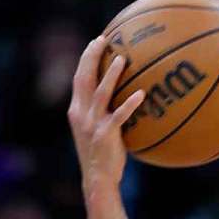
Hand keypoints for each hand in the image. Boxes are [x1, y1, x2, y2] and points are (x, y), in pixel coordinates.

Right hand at [67, 36, 144, 201]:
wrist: (98, 178)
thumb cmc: (102, 155)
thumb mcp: (96, 130)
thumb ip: (103, 112)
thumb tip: (124, 94)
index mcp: (77, 111)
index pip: (79, 78)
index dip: (86, 58)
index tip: (96, 42)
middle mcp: (81, 114)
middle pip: (84, 78)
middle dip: (92, 57)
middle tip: (103, 40)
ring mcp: (92, 124)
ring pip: (100, 93)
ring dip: (111, 74)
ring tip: (122, 59)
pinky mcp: (106, 135)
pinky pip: (119, 115)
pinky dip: (130, 104)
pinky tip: (141, 94)